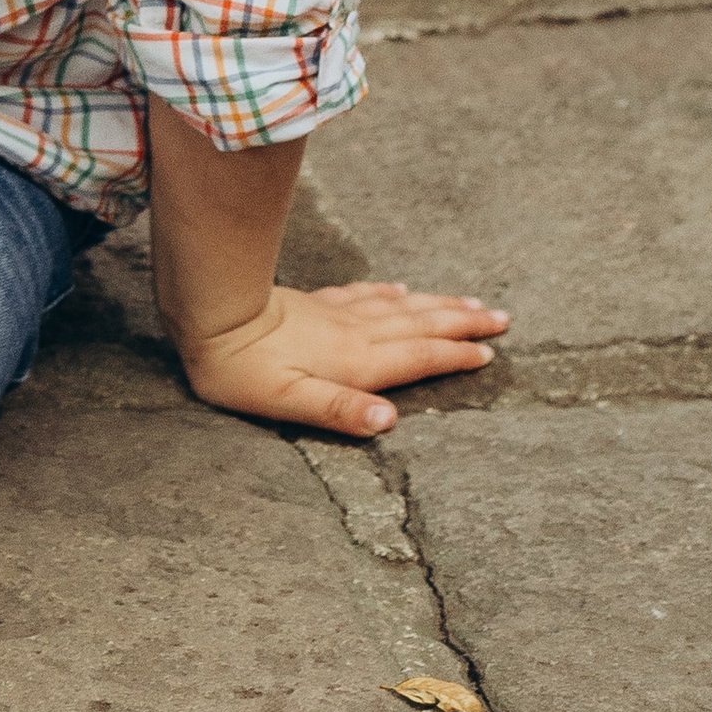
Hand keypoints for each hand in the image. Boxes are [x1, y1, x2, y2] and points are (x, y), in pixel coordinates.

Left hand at [172, 280, 508, 439]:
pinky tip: (400, 289)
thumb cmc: (241, 369)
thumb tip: (388, 422)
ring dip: (438, 304)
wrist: (209, 316)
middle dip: (462, 322)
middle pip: (420, 325)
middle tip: (502, 317)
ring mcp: (337, 314)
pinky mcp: (317, 304)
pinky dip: (391, 293)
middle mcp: (354, 333)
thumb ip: (339, 410)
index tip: (489, 353)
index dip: (454, 356)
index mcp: (355, 361)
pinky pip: (367, 295)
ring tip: (469, 301)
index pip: (417, 357)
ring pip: (401, 307)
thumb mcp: (287, 401)